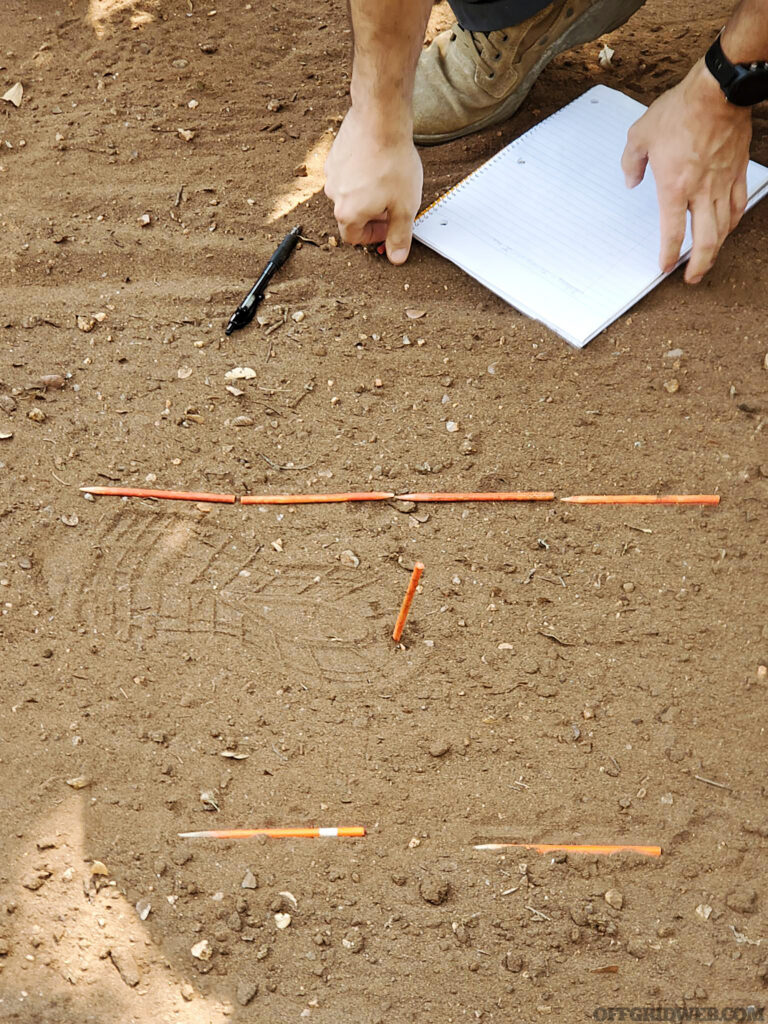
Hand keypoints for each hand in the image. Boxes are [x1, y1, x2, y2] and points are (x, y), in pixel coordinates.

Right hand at [324, 106, 422, 264]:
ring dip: (365, 193)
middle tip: (391, 202)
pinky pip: (347, 173)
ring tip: (386, 179)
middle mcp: (333, 196)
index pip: (354, 238)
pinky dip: (360, 174)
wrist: (380, 119)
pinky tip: (377, 162)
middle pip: (350, 216)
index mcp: (348, 214)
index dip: (373, 236)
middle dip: (371, 214)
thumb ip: (400, 235)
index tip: (389, 225)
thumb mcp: (405, 207)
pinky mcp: (334, 155)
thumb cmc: (393, 163)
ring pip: (348, 193)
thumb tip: (396, 258)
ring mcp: (331, 174)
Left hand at [622, 59, 751, 283]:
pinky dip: (734, 221)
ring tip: (708, 259)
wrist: (718, 90)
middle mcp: (701, 191)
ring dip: (717, 247)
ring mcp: (723, 182)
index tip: (665, 266)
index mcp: (674, 187)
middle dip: (700, 264)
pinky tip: (729, 227)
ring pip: (725, 226)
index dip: (669, 254)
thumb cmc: (679, 110)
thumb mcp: (640, 134)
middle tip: (692, 278)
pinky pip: (739, 204)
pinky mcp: (738, 171)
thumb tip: (631, 181)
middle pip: (706, 239)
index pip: (672, 232)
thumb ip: (631, 162)